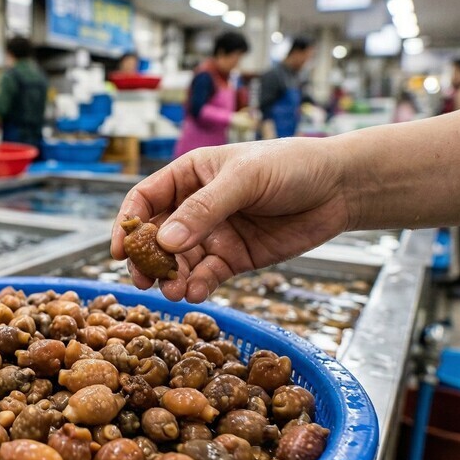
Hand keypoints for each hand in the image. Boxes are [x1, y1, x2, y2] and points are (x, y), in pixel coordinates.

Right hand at [110, 138, 353, 303]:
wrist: (339, 188)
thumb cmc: (290, 167)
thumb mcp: (244, 179)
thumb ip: (204, 210)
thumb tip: (165, 243)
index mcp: (190, 175)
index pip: (146, 200)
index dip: (128, 224)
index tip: (120, 250)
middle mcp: (196, 207)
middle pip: (156, 237)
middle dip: (147, 260)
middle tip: (144, 279)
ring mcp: (214, 234)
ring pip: (179, 262)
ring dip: (171, 277)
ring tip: (172, 290)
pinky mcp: (234, 259)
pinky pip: (206, 276)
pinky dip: (197, 286)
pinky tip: (195, 292)